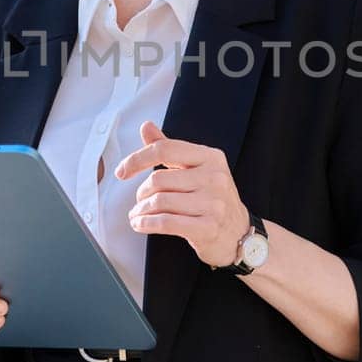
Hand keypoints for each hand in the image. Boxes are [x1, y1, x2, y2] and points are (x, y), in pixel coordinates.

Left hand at [115, 120, 248, 268]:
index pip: (165, 149)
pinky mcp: (208, 228)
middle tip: (139, 201)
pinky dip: (146, 224)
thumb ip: (170, 149)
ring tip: (137, 215)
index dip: (137, 159)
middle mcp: (215, 177)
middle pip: (158, 178)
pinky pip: (166, 222)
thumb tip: (146, 127)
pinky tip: (140, 224)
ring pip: (159, 201)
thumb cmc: (213, 199)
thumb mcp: (197, 169)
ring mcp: (213, 204)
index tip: (122, 171)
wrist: (239, 234)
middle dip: (141, 193)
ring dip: (140, 211)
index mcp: (211, 157)